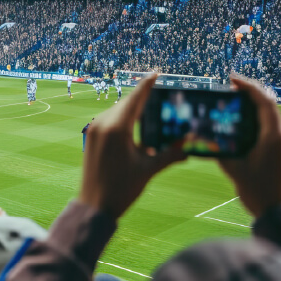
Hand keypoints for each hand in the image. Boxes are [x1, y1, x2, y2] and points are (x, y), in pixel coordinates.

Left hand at [79, 74, 185, 217]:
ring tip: (152, 110)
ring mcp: (93, 130)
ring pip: (117, 112)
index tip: (157, 73)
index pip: (135, 99)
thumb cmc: (121, 189)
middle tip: (162, 93)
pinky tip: (136, 127)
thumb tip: (191, 145)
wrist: (94, 207)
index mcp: (116, 128)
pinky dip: (123, 120)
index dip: (147, 85)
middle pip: (127, 104)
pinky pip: (109, 121)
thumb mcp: (149, 169)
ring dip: (133, 111)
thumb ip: (171, 154)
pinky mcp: (90, 137)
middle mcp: (101, 124)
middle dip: (143, 99)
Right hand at [218, 74, 280, 216]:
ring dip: (252, 105)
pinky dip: (254, 118)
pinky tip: (239, 122)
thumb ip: (216, 149)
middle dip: (249, 93)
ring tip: (232, 101)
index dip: (248, 87)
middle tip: (229, 88)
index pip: (264, 101)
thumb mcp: (232, 167)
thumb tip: (198, 137)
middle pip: (268, 104)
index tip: (231, 79)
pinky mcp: (280, 149)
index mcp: (273, 135)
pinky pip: (268, 125)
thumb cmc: (256, 189)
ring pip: (269, 114)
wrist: (276, 210)